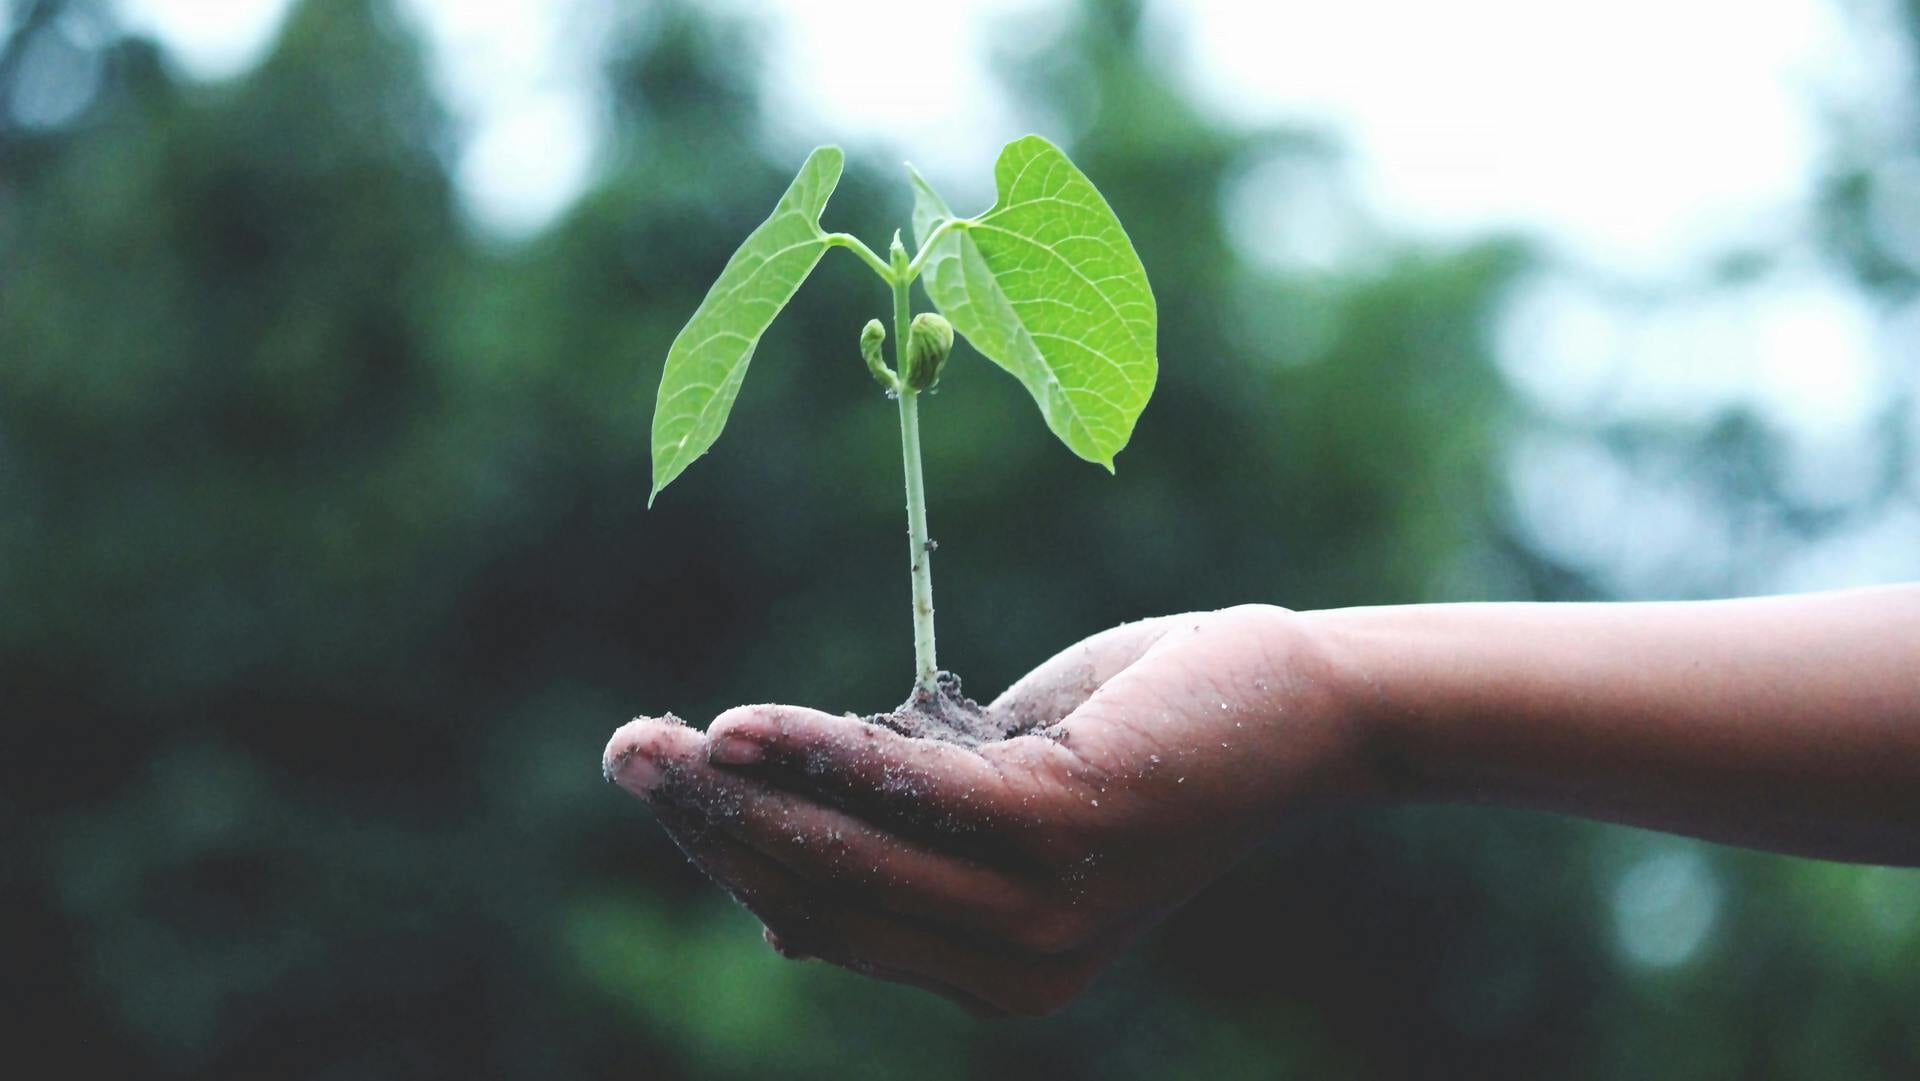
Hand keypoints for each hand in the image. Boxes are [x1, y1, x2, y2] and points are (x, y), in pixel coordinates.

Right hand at [602, 605, 1377, 1016]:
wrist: (1292, 704)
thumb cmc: (1138, 738)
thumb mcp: (1001, 801)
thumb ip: (905, 848)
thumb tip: (775, 912)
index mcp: (996, 973)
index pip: (829, 920)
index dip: (733, 857)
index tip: (663, 785)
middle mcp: (1018, 969)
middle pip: (822, 894)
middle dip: (710, 826)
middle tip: (624, 753)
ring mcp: (1045, 910)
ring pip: (851, 853)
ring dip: (738, 793)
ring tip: (652, 742)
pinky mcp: (1067, 830)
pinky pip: (910, 793)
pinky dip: (820, 755)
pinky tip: (742, 727)